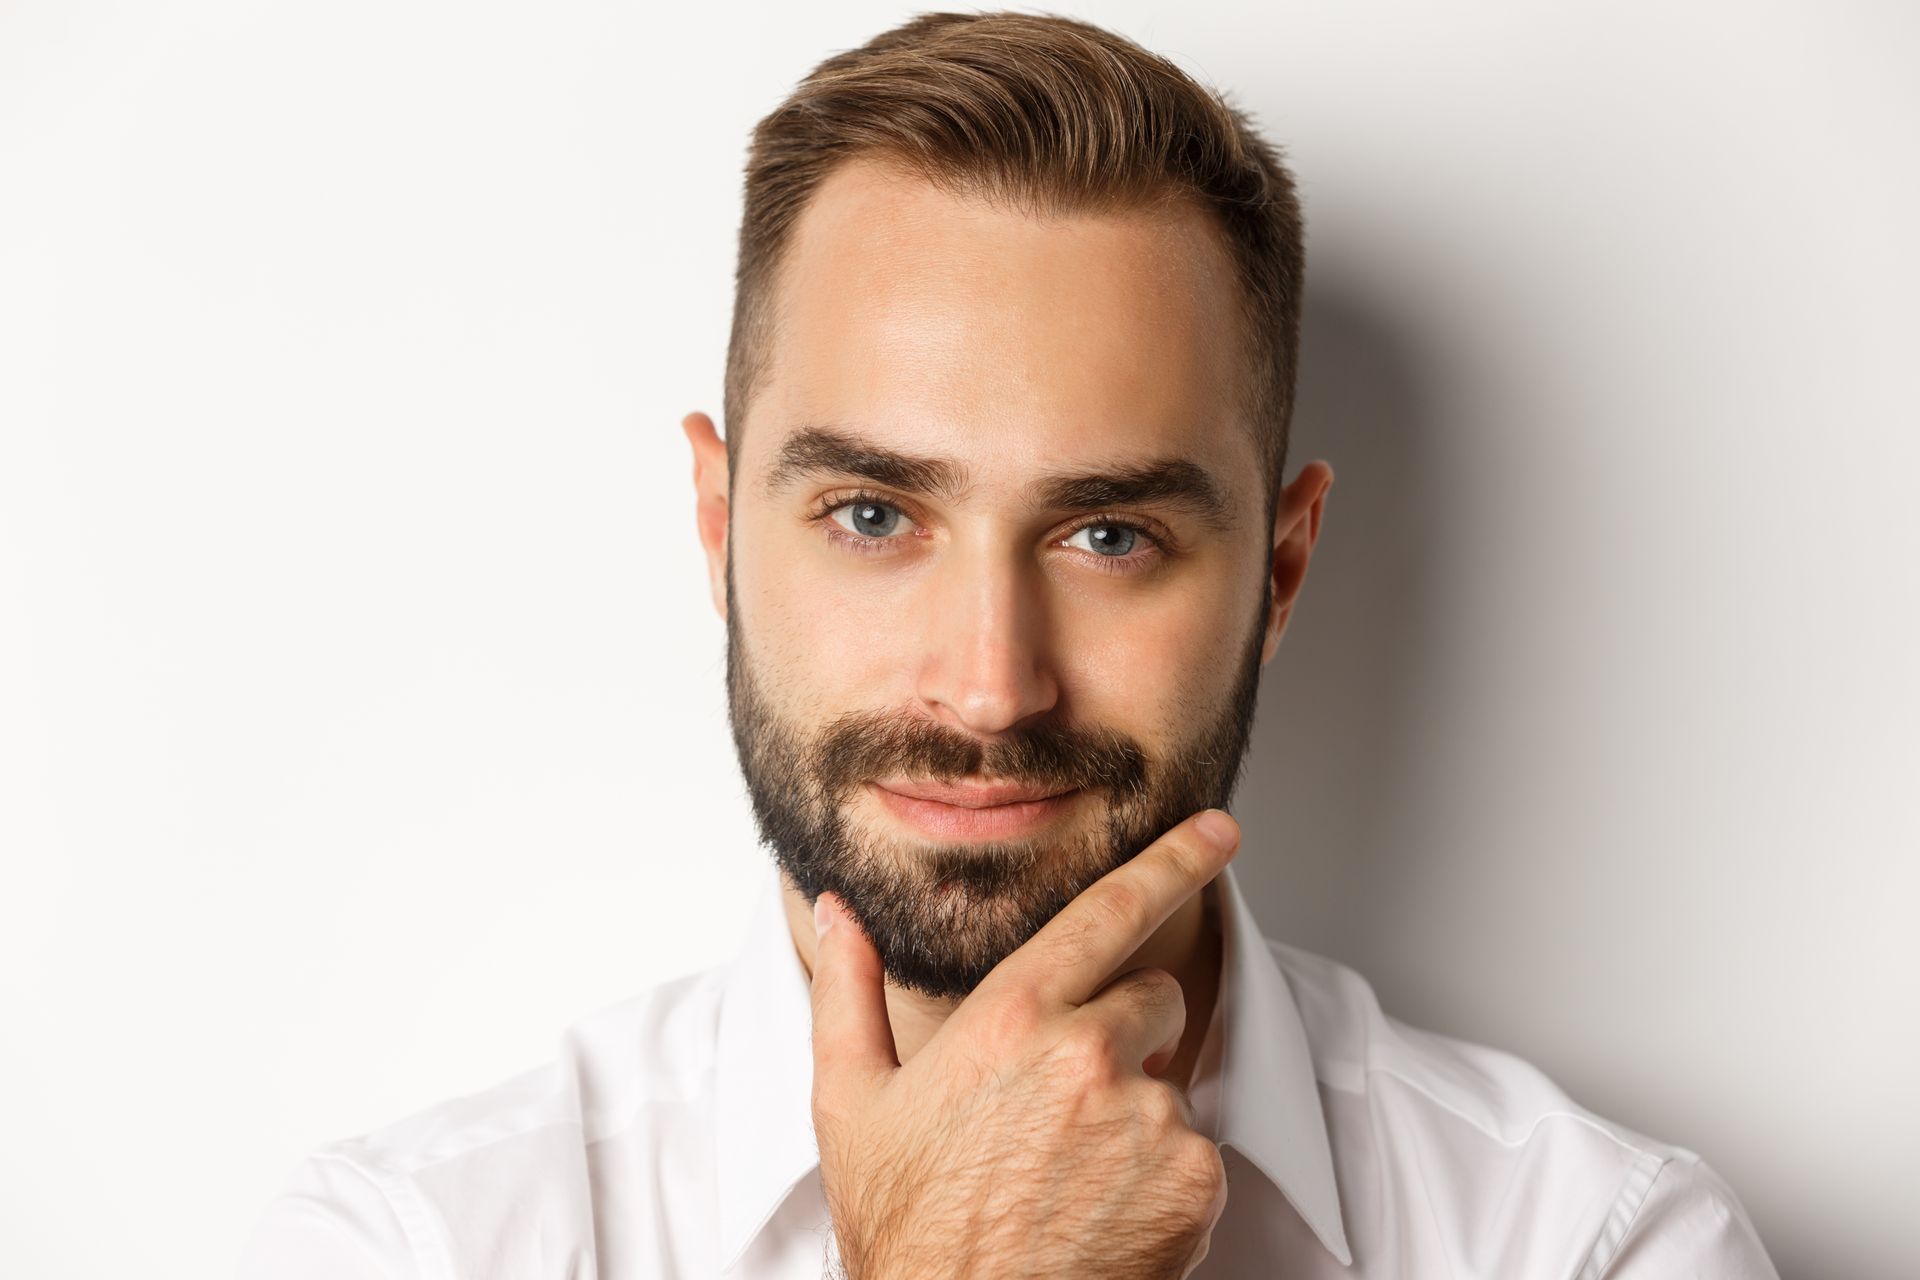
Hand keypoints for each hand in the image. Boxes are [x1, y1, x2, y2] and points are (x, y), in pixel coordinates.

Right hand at [808, 808, 1241, 1279]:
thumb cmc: (905, 1228)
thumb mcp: (851, 1103)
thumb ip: (847, 991)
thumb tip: (837, 913)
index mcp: (1011, 1017)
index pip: (1109, 911)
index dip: (1171, 860)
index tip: (1218, 831)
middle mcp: (1089, 1053)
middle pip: (1151, 996)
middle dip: (1122, 1032)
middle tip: (1061, 1107)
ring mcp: (1148, 1116)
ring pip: (1167, 1083)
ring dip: (1134, 1116)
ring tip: (1066, 1179)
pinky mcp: (1194, 1180)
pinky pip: (1196, 1154)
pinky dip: (1162, 1180)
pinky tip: (1102, 1214)